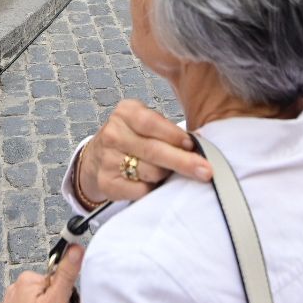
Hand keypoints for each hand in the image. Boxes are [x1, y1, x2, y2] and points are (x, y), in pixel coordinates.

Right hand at [75, 99, 212, 204]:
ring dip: (166, 175)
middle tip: (205, 171)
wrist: (96, 159)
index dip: (174, 135)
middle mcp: (113, 134)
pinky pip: (141, 190)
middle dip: (183, 162)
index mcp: (125, 113)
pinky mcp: (107, 182)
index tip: (194, 145)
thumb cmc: (131, 139)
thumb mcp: (144, 123)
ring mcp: (107, 159)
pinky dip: (152, 189)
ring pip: (151, 172)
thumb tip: (201, 141)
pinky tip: (152, 184)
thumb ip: (167, 129)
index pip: (152, 123)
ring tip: (166, 172)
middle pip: (154, 150)